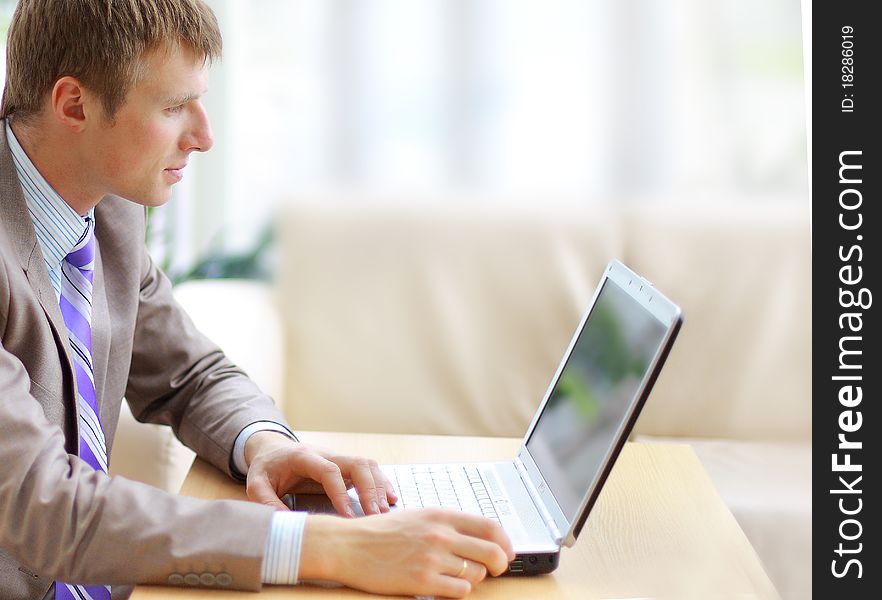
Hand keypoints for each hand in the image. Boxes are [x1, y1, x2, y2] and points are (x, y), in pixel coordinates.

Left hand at [243, 431, 396, 516]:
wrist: (272, 450)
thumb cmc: (266, 468)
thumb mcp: (256, 484)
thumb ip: (266, 502)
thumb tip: (285, 525)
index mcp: (304, 457)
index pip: (329, 470)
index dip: (340, 492)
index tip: (347, 516)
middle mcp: (326, 453)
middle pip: (357, 463)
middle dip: (370, 489)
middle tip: (375, 515)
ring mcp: (338, 458)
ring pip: (367, 465)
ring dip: (379, 486)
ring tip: (384, 511)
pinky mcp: (344, 465)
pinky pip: (369, 470)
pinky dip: (381, 483)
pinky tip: (390, 499)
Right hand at [299, 508, 515, 597]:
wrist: (350, 545)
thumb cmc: (382, 532)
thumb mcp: (419, 516)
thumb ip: (448, 525)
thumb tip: (481, 538)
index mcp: (441, 515)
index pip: (491, 526)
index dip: (506, 541)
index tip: (507, 551)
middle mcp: (440, 534)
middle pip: (492, 551)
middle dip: (500, 564)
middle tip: (495, 569)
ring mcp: (432, 558)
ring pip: (477, 573)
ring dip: (474, 578)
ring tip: (457, 575)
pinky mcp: (422, 581)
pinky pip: (460, 590)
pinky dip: (459, 591)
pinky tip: (445, 585)